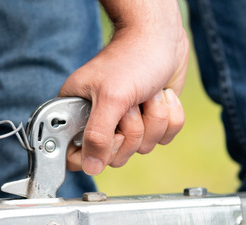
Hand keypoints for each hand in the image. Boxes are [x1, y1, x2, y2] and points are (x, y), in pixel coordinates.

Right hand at [59, 0, 188, 174]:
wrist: (162, 37)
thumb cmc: (133, 58)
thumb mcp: (111, 99)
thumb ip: (97, 137)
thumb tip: (91, 167)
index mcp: (77, 113)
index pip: (76, 156)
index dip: (96, 152)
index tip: (110, 133)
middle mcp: (100, 121)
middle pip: (115, 156)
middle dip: (133, 130)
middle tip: (131, 104)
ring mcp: (125, 123)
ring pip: (142, 147)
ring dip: (153, 119)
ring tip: (146, 95)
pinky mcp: (149, 120)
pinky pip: (164, 138)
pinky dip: (169, 117)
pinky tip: (160, 96)